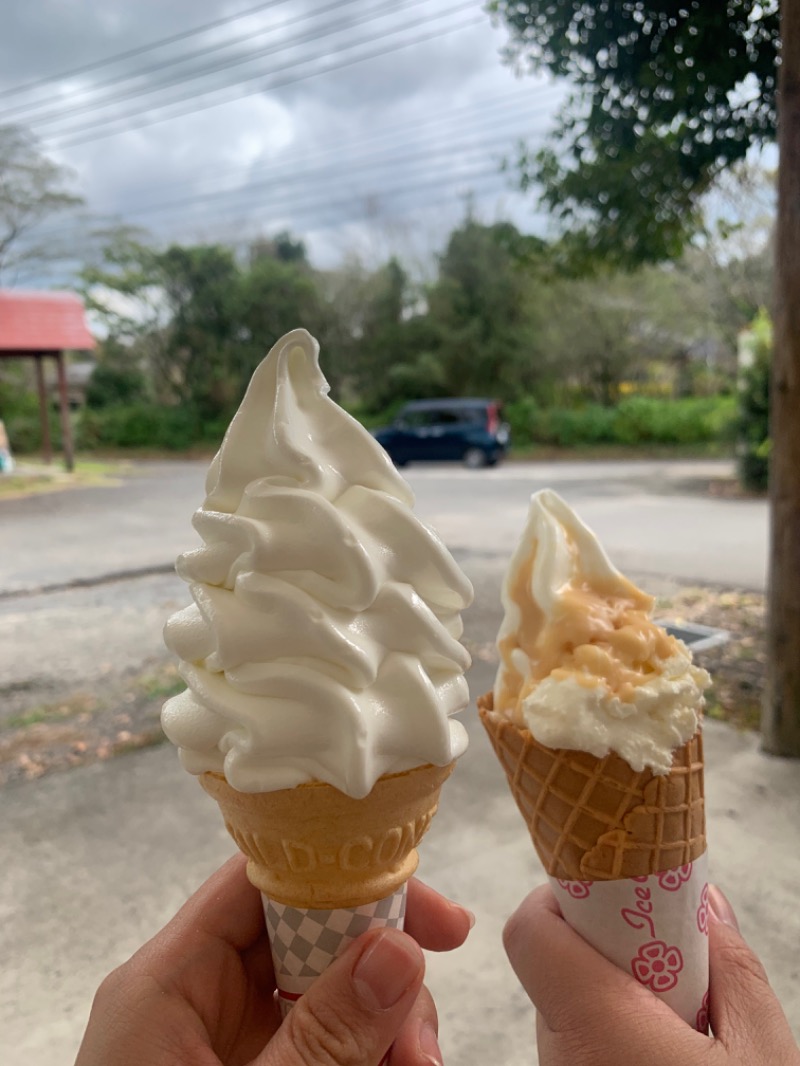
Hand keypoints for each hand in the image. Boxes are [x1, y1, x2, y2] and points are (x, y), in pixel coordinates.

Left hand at [75, 853, 471, 1065]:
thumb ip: (324, 1035)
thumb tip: (398, 949)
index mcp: (166, 982)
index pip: (259, 881)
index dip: (344, 880)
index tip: (428, 915)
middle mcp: (196, 998)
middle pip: (307, 937)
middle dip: (379, 974)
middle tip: (424, 1027)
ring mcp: (226, 1040)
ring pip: (327, 992)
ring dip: (385, 1026)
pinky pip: (322, 1039)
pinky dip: (367, 1054)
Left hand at [504, 883, 799, 1065]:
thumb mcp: (765, 1055)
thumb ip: (733, 969)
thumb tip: (707, 903)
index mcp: (593, 1026)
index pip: (530, 931)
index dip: (564, 901)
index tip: (618, 904)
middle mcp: (557, 1059)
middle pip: (554, 971)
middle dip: (608, 954)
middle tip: (674, 969)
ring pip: (568, 1017)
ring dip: (615, 1004)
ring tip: (683, 1029)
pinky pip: (578, 1055)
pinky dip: (612, 1042)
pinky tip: (666, 1060)